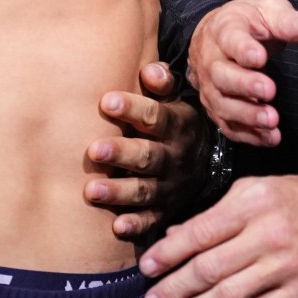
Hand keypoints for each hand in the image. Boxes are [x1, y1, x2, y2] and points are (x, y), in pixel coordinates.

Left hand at [85, 62, 205, 240]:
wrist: (205, 161)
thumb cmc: (174, 123)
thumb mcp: (175, 101)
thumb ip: (162, 84)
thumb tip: (150, 70)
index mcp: (177, 126)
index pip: (155, 117)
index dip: (133, 109)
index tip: (107, 102)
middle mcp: (174, 158)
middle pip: (148, 156)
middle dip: (121, 154)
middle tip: (94, 151)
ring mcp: (170, 187)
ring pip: (144, 190)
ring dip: (119, 191)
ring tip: (92, 191)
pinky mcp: (165, 211)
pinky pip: (151, 221)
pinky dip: (136, 225)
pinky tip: (117, 227)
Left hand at [138, 175, 297, 297]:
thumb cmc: (295, 200)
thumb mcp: (254, 192)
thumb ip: (215, 216)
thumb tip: (173, 240)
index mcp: (252, 204)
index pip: (200, 232)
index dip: (169, 254)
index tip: (146, 269)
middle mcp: (267, 235)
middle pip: (210, 268)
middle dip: (175, 289)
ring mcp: (285, 267)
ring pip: (230, 295)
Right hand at [187, 0, 297, 147]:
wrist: (216, 36)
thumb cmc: (248, 24)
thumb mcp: (269, 12)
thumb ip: (289, 22)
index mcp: (225, 30)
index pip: (230, 39)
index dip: (243, 50)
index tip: (260, 57)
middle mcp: (212, 60)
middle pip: (222, 75)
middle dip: (245, 85)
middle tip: (270, 91)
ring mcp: (210, 86)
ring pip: (222, 104)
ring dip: (247, 115)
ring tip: (272, 121)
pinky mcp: (216, 107)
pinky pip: (227, 125)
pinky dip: (247, 135)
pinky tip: (270, 138)